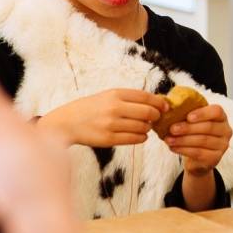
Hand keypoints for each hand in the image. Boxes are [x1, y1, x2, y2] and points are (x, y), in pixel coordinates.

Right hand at [40, 89, 166, 147]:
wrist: (66, 122)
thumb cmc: (90, 108)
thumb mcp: (107, 96)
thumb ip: (128, 98)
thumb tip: (155, 102)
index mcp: (115, 94)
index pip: (146, 97)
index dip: (159, 102)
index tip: (165, 107)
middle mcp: (114, 107)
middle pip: (148, 112)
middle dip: (156, 116)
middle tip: (156, 118)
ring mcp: (111, 124)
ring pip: (143, 127)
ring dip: (148, 128)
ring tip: (145, 127)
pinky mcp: (109, 139)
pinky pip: (134, 139)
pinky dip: (142, 138)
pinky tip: (140, 135)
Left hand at [165, 102, 230, 169]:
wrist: (198, 156)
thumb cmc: (195, 134)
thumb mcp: (193, 121)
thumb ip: (186, 113)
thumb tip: (169, 106)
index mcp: (221, 117)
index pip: (217, 111)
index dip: (202, 113)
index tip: (188, 117)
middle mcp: (225, 130)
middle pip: (208, 127)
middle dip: (188, 128)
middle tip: (172, 129)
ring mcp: (222, 145)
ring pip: (202, 140)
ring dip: (183, 140)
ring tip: (169, 139)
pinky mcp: (216, 158)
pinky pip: (199, 153)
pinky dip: (184, 150)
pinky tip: (173, 148)